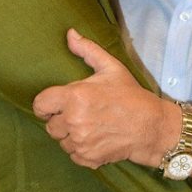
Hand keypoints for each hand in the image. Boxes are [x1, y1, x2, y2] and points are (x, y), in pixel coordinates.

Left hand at [33, 28, 176, 168]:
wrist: (151, 127)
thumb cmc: (130, 96)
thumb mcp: (111, 68)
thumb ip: (87, 50)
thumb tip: (70, 33)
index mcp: (75, 96)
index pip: (40, 105)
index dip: (46, 104)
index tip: (56, 104)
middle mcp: (73, 121)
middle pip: (49, 125)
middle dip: (61, 120)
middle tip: (80, 114)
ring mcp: (80, 142)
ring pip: (61, 141)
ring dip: (70, 135)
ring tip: (90, 126)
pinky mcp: (87, 158)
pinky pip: (72, 154)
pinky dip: (80, 149)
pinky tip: (95, 139)